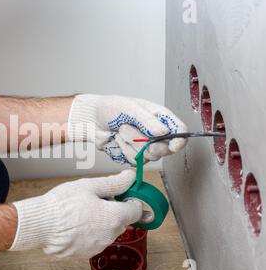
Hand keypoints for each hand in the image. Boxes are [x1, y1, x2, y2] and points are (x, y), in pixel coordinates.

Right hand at [9, 170, 141, 257]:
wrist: (41, 225)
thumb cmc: (63, 204)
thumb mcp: (89, 186)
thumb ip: (114, 183)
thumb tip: (130, 178)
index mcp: (114, 217)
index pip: (136, 210)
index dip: (130, 200)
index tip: (122, 194)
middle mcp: (110, 235)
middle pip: (121, 221)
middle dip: (113, 210)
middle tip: (94, 199)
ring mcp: (98, 246)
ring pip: (108, 231)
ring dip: (101, 222)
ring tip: (81, 211)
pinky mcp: (86, 253)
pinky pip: (94, 240)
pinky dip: (89, 232)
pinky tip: (75, 224)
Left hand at [68, 94, 187, 164]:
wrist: (91, 121)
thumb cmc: (109, 108)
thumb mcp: (129, 108)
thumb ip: (147, 120)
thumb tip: (164, 132)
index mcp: (159, 117)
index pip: (179, 130)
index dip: (179, 139)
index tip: (172, 144)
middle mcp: (155, 133)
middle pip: (166, 149)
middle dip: (147, 143)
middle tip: (129, 131)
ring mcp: (145, 146)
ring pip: (149, 156)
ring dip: (131, 144)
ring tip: (120, 130)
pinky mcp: (134, 156)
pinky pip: (136, 161)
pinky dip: (124, 151)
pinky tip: (117, 141)